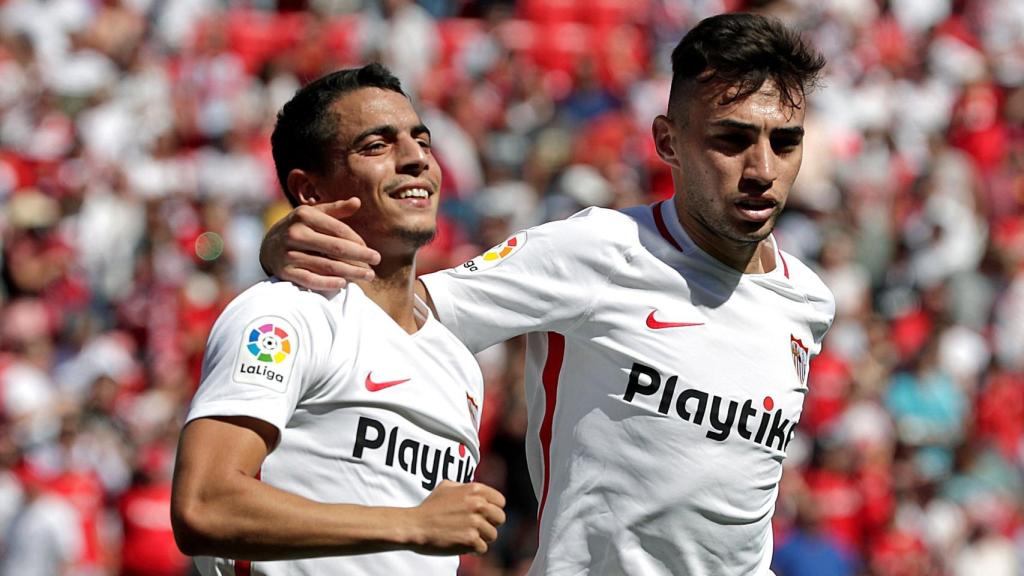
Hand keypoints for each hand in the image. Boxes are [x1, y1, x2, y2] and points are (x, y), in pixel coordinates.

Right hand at [260, 198, 381, 289]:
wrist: (268, 246)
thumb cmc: (299, 228)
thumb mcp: (313, 214)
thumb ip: (335, 209)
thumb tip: (357, 202)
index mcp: (304, 215)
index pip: (339, 230)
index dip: (358, 241)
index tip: (370, 250)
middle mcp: (295, 233)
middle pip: (336, 248)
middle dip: (360, 256)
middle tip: (377, 262)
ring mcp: (289, 254)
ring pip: (327, 266)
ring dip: (351, 272)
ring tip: (367, 276)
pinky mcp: (285, 272)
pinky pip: (311, 280)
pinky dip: (328, 283)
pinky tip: (344, 284)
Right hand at [407, 481, 506, 555]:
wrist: (415, 526)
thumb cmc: (429, 507)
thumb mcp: (446, 487)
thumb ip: (465, 487)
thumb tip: (478, 492)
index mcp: (474, 490)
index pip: (500, 501)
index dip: (493, 509)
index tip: (484, 515)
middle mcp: (478, 504)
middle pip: (500, 518)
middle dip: (490, 524)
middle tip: (476, 528)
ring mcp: (475, 522)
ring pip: (493, 535)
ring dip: (481, 538)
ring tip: (466, 536)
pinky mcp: (470, 540)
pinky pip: (482, 548)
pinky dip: (473, 549)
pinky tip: (462, 544)